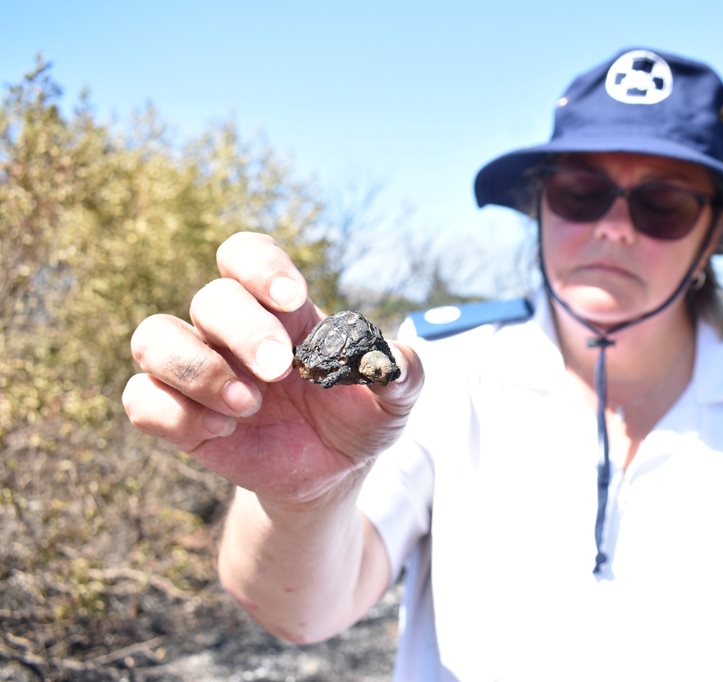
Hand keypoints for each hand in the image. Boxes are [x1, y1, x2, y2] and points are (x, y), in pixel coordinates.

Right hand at [122, 232, 422, 506]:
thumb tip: (393, 358)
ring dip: (198, 369)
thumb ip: (402, 373)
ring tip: (250, 406)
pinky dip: (175, 412)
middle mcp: (231, 330)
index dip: (260, 266)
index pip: (244, 255)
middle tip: (281, 371)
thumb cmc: (358, 418)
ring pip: (153, 339)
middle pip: (210, 299)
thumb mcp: (393, 399)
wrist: (333, 472)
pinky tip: (223, 432)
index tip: (293, 298)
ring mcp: (198, 370)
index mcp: (280, 309)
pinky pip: (142, 399)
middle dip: (244, 330)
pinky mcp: (177, 415)